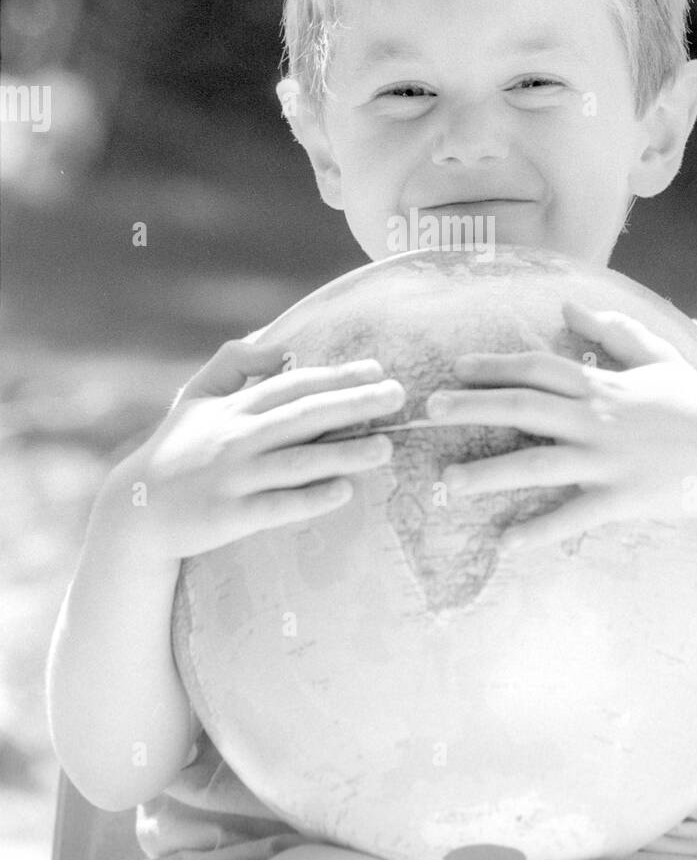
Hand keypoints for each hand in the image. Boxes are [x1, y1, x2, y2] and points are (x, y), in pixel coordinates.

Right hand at [97, 338, 404, 567]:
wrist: (136, 510)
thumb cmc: (176, 448)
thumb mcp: (195, 396)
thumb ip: (233, 361)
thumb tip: (278, 342)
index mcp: (234, 407)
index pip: (294, 384)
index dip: (336, 375)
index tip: (377, 369)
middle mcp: (237, 439)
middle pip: (304, 416)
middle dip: (354, 403)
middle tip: (398, 396)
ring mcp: (234, 479)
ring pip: (298, 463)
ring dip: (343, 454)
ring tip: (386, 448)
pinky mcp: (229, 517)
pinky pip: (276, 508)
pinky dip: (310, 500)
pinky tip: (344, 493)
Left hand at [425, 301, 696, 553]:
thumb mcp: (659, 359)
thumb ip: (615, 332)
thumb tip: (571, 306)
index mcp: (604, 386)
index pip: (539, 369)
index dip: (495, 367)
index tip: (456, 368)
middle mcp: (599, 419)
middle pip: (524, 408)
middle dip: (473, 407)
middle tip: (430, 411)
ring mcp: (610, 460)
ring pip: (539, 465)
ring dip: (490, 473)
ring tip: (449, 482)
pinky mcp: (624, 499)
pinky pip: (573, 517)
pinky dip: (538, 532)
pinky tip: (504, 545)